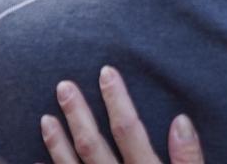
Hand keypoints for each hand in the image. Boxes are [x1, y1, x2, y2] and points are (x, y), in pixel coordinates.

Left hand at [41, 67, 203, 163]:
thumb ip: (189, 157)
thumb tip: (181, 120)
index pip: (127, 129)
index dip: (116, 99)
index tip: (105, 72)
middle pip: (92, 145)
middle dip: (77, 114)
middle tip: (63, 86)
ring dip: (56, 143)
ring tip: (45, 119)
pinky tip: (38, 161)